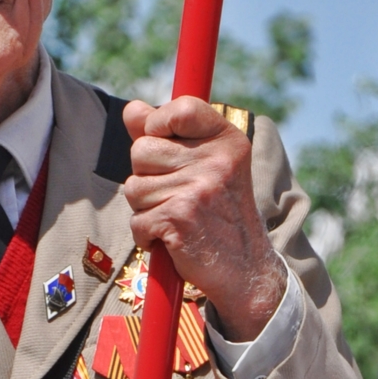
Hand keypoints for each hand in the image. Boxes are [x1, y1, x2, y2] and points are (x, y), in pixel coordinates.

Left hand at [123, 96, 287, 339]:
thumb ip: (166, 135)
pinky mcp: (179, 218)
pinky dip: (147, 235)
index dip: (157, 124)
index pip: (179, 108)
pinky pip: (137, 219)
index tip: (165, 144)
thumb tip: (131, 109)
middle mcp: (216, 160)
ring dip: (146, 209)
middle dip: (147, 176)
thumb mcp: (206, 166)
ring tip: (177, 218)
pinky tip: (172, 239)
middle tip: (177, 195)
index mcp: (227, 140)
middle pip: (142, 150)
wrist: (246, 269)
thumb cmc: (219, 214)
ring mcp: (198, 189)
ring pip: (134, 187)